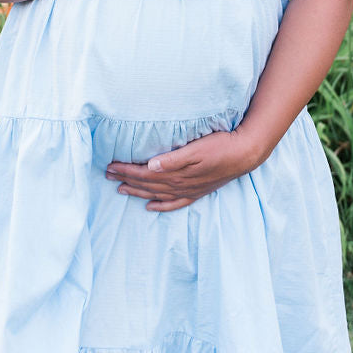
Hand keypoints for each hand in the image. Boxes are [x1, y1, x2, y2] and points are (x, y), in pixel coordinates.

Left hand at [105, 129, 258, 210]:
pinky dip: (161, 206)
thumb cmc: (220, 145)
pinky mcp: (197, 191)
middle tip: (107, 175)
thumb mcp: (196, 148)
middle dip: (126, 180)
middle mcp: (180, 184)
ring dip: (138, 192)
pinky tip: (151, 207)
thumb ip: (173, 159)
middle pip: (147, 184)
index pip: (145, 173)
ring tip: (120, 190)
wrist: (244, 154)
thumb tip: (149, 166)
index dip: (126, 170)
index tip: (110, 166)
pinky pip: (174, 203)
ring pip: (157, 194)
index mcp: (177, 173)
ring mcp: (189, 190)